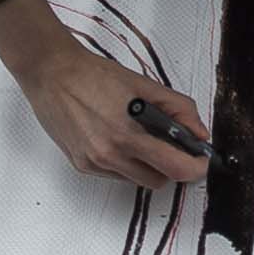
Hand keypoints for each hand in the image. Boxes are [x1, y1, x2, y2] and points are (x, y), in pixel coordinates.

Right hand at [0, 0, 208, 185]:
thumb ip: (178, 109)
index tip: (201, 159)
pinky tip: (118, 138)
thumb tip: (199, 132)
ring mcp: (94, 163)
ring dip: (148, 165)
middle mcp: (109, 155)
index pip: (175, 168)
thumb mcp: (145, 85)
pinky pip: (116, 175)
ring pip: (137, 180)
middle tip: (173, 145)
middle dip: (171, 166)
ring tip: (140, 136)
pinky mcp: (82, 165)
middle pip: (159, 180)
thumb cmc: (94, 75)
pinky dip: (126, 162)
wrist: (52, 74)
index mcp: (128, 135)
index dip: (195, 167)